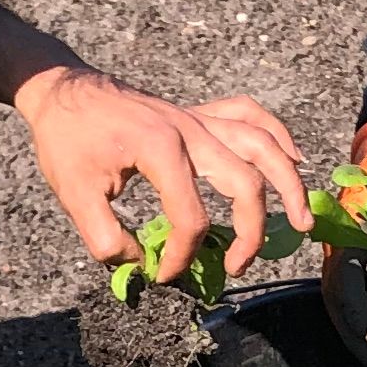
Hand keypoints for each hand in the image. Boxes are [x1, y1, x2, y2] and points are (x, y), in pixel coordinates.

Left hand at [18, 64, 312, 284]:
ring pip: (262, 145)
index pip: (190, 218)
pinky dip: (277, 135)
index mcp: (161, 149)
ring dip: (288, 183)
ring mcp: (199, 119)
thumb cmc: (67, 139)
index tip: (163, 276)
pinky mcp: (198, 114)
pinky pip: (250, 115)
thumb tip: (140, 265)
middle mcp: (191, 130)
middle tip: (239, 267)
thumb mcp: (75, 195)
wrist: (63, 91)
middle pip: (244, 183)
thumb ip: (106, 239)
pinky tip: (293, 158)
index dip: (181, 256)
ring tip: (303, 220)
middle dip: (250, 232)